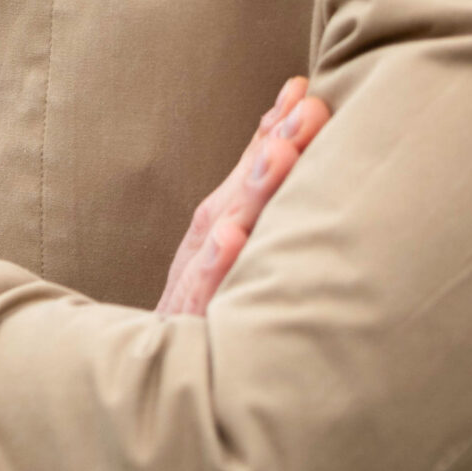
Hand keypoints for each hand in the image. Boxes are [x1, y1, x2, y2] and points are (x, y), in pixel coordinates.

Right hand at [154, 76, 329, 317]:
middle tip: (309, 108)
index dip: (277, 128)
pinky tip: (230, 239)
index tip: (303, 88)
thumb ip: (256, 189)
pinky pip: (203, 294)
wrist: (162, 382)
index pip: (252, 169)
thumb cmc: (209, 307)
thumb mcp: (229, 245)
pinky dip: (215, 265)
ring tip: (279, 154)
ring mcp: (197, 283)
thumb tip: (291, 126)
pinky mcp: (190, 324)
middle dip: (276, 145)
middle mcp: (209, 245)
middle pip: (244, 191)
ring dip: (252, 192)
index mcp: (223, 225)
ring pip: (225, 233)